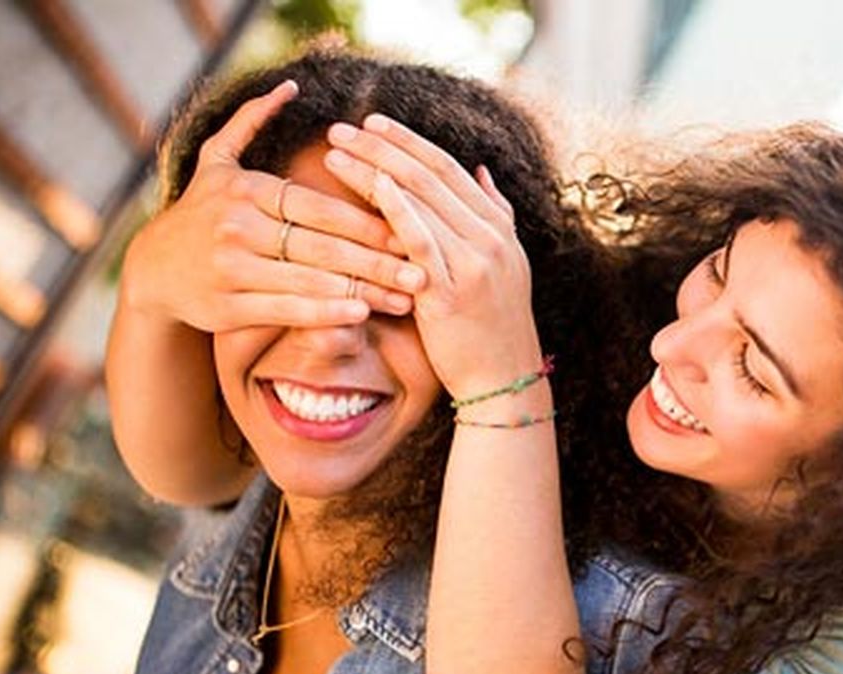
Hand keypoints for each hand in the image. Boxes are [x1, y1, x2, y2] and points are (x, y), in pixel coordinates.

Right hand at [121, 80, 424, 332]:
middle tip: (422, 274)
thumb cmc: (201, 211)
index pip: (320, 208)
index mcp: (246, 191)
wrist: (151, 268)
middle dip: (379, 263)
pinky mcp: (226, 306)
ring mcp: (231, 269)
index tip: (412, 232)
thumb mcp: (217, 161)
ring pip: (310, 282)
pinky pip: (286, 311)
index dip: (369, 222)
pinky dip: (326, 313)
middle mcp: (237, 227)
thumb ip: (250, 123)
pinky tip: (360, 314)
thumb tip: (289, 87)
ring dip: (364, 292)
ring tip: (404, 300)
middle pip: (323, 247)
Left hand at [323, 114, 540, 397]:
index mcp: (498, 228)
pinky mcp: (452, 290)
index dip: (410, 142)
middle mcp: (489, 238)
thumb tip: (481, 170)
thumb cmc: (494, 328)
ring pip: (420, 200)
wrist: (504, 381)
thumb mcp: (507, 265)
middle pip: (430, 176)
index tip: (374, 124)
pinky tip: (372, 184)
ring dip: (375, 169)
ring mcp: (473, 262)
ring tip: (336, 150)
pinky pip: (421, 239)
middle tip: (342, 127)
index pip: (449, 169)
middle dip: (383, 147)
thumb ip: (495, 215)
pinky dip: (398, 207)